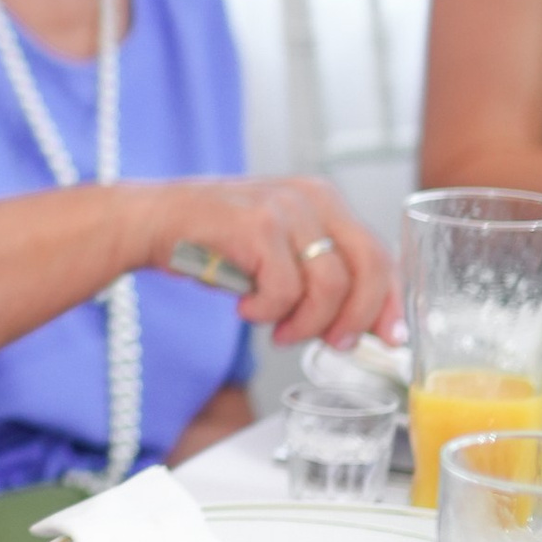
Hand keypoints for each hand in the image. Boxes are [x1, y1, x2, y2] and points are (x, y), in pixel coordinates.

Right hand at [131, 175, 397, 351]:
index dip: (390, 302)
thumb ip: (320, 272)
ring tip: (279, 329)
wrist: (152, 220)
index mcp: (325, 200)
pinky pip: (282, 291)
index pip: (379, 254)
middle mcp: (311, 198)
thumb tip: (362, 323)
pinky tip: (245, 307)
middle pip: (368, 268)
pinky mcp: (256, 227)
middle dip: (355, 318)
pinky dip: (265, 312)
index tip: (389, 337)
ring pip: (328, 286)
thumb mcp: (279, 247)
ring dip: (305, 322)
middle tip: (334, 343)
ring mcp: (285, 209)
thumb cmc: (214, 241)